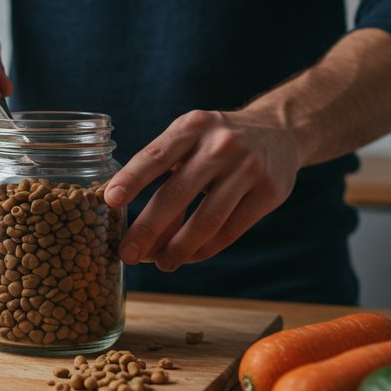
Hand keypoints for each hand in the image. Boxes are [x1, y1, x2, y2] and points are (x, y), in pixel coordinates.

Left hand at [103, 109, 303, 270]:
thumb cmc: (216, 142)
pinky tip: (188, 256)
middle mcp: (220, 145)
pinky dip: (205, 249)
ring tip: (161, 263)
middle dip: (148, 228)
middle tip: (127, 254)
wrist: (280, 131)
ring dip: (178, 248)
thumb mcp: (188, 141)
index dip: (132, 179)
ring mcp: (248, 168)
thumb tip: (127, 219)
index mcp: (191, 126)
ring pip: (206, 220)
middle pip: (177, 193)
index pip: (155, 155)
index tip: (110, 200)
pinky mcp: (269, 192)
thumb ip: (161, 173)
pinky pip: (230, 231)